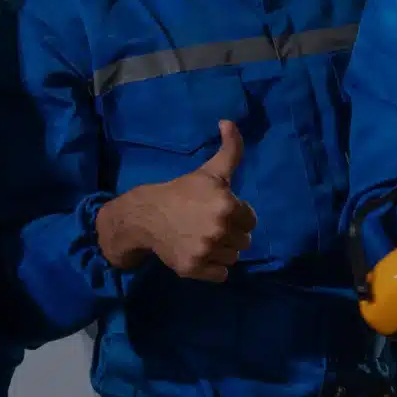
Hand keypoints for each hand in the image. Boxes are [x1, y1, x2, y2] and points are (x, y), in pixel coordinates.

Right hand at [95, 121, 257, 280]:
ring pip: (233, 257)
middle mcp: (219, 229)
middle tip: (209, 224)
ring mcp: (206, 251)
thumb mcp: (209, 170)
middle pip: (244, 241)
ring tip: (203, 238)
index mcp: (227, 205)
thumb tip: (229, 121)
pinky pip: (221, 275)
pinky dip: (213, 268)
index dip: (237, 214)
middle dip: (230, 233)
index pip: (250, 220)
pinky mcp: (194, 269)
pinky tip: (200, 253)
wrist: (146, 216)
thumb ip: (230, 149)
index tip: (219, 210)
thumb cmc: (181, 191)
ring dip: (222, 250)